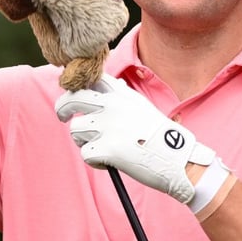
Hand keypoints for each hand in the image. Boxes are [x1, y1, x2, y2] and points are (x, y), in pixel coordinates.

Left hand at [54, 75, 234, 215]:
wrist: (178, 159)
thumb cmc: (161, 136)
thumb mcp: (143, 107)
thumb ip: (124, 95)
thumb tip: (112, 83)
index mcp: (122, 94)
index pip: (91, 78)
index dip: (77, 86)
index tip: (74, 93)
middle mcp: (112, 106)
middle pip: (72, 99)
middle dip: (62, 108)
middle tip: (63, 117)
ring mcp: (109, 126)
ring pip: (76, 129)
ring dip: (83, 140)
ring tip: (102, 147)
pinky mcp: (107, 149)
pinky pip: (85, 154)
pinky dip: (95, 161)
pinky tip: (112, 162)